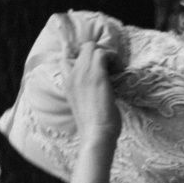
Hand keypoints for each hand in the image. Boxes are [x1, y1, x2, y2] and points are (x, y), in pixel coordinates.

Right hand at [59, 12, 126, 159]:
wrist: (95, 135)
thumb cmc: (93, 126)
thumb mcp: (86, 106)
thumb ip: (88, 93)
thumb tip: (101, 90)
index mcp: (67, 83)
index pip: (64, 57)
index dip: (73, 49)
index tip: (85, 47)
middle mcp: (71, 75)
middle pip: (81, 48)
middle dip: (98, 52)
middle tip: (111, 65)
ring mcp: (82, 74)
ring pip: (91, 47)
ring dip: (107, 54)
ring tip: (116, 68)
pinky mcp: (96, 75)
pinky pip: (102, 53)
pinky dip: (113, 57)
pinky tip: (119, 70)